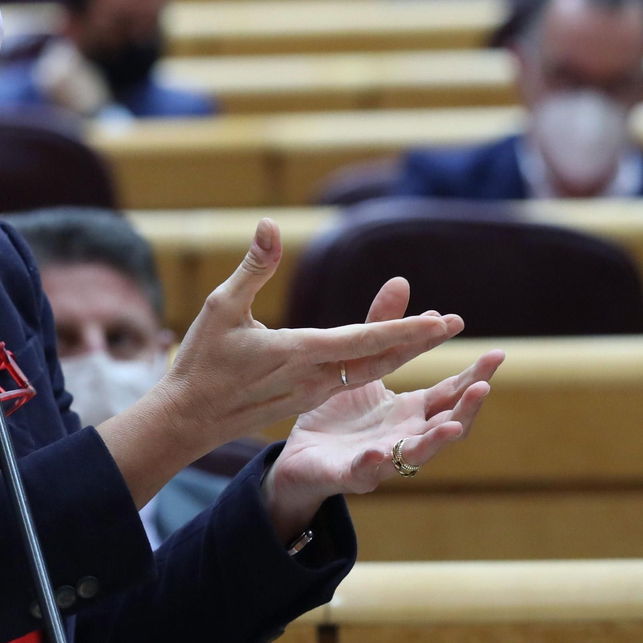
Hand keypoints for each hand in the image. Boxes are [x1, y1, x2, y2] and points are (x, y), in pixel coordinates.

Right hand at [154, 218, 462, 449]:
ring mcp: (310, 394)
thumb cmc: (200, 361)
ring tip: (428, 333)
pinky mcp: (302, 401)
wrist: (186, 418)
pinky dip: (374, 365)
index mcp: (298, 353)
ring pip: (366, 374)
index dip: (406, 330)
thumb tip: (269, 224)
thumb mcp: (221, 306)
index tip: (442, 321)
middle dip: (418, 343)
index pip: (364, 340)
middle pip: (378, 361)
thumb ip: (253, 266)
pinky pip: (348, 382)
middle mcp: (313, 378)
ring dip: (400, 354)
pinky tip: (384, 353)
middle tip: (456, 324)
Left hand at [261, 276, 503, 538]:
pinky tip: (376, 453)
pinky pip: (363, 472)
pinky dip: (372, 464)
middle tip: (484, 386)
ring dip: (436, 440)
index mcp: (411, 412)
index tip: (496, 354)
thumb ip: (381, 327)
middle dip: (467, 408)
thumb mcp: (361, 364)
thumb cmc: (340, 413)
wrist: (302, 457)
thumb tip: (402, 281)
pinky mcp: (348, 475)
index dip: (474, 376)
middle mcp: (405, 436)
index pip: (451, 393)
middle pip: (446, 424)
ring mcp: (382, 459)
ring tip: (451, 425)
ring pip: (416, 454)